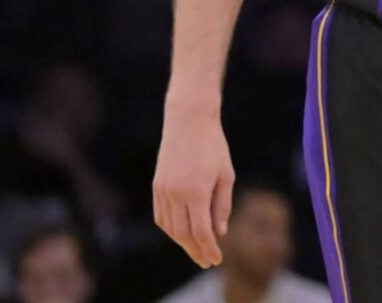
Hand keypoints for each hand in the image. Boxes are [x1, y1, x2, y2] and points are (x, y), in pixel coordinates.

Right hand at [153, 106, 233, 267]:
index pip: (201, 231)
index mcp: (195, 191)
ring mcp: (162, 191)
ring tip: (196, 249)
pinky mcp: (156, 187)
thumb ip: (222, 205)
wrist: (188, 122)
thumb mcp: (225, 175)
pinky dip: (171, 229)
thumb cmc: (213, 146)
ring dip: (183, 242)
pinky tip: (181, 233)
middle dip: (195, 250)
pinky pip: (161, 216)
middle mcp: (175, 194)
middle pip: (183, 234)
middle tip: (207, 261)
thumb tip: (219, 232)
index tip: (216, 259)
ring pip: (170, 228)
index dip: (208, 248)